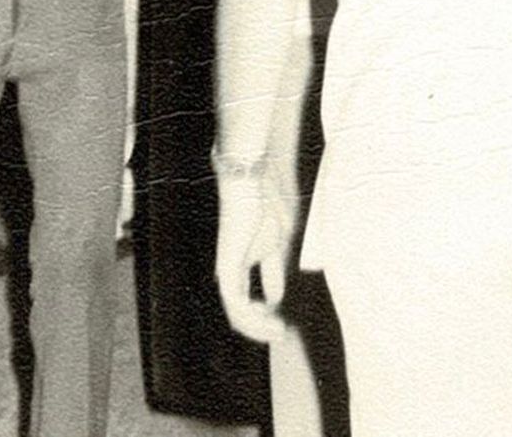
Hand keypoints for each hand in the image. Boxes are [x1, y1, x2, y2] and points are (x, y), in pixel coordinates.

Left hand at [214, 168, 293, 345]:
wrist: (250, 179)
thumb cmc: (265, 200)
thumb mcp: (279, 238)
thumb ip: (273, 269)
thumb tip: (275, 300)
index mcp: (245, 257)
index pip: (251, 294)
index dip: (267, 312)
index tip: (283, 324)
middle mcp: (233, 267)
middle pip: (242, 308)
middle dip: (261, 325)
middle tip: (281, 333)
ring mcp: (228, 269)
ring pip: (238, 311)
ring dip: (257, 327)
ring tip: (277, 332)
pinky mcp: (228, 267)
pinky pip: (236, 304)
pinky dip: (251, 317)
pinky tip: (267, 321)